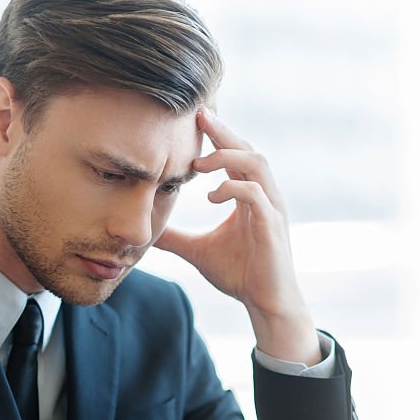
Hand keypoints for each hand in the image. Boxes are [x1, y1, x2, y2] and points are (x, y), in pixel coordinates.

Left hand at [156, 108, 320, 364]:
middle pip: (248, 148)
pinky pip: (256, 194)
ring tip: (200, 165)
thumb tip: (146, 232)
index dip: (218, 135)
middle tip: (197, 116)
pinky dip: (232, 189)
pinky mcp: (272, 226)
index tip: (193, 119)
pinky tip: (212, 196)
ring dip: (227, 157)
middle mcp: (264, 196)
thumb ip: (175, 238)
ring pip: (257, 164)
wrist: (265, 304)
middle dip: (223, 131)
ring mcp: (271, 209)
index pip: (236, 154)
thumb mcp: (198, 251)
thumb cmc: (240, 275)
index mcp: (250, 196)